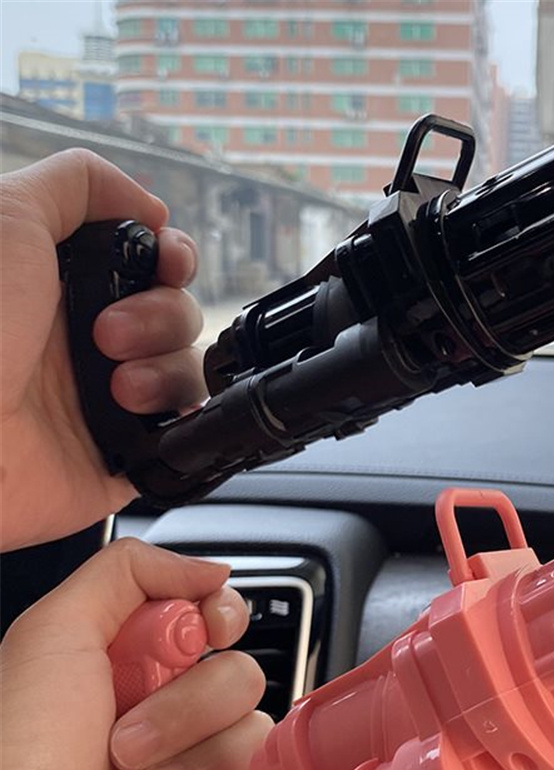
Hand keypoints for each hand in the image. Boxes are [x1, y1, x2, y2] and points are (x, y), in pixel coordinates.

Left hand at [0, 149, 205, 551]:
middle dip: (162, 315)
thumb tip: (148, 204)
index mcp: (60, 287)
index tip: (167, 262)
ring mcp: (108, 399)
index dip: (172, 258)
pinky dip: (180, 419)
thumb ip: (76, 184)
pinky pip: (187, 430)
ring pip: (186, 368)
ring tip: (117, 387)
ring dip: (165, 368)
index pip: (148, 263)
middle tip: (106, 333)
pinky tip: (135, 416)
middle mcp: (86, 341)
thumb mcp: (7, 214)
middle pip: (177, 312)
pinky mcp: (126, 454)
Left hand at [0, 540, 272, 769]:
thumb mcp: (51, 635)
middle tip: (126, 740)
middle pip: (236, 668)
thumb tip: (211, 570)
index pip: (208, 615)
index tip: (208, 629)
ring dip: (198, 758)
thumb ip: (128, 572)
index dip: (220, 613)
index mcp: (123, 667)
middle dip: (189, 702)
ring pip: (254, 725)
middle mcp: (161, 715)